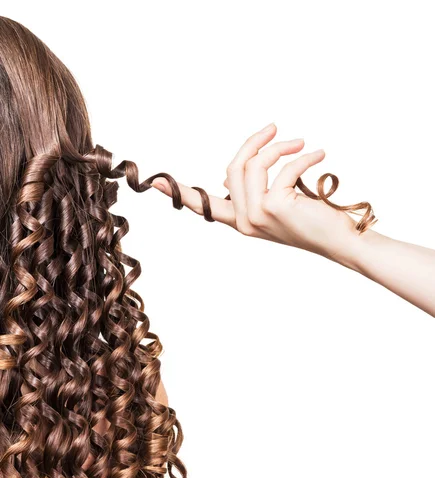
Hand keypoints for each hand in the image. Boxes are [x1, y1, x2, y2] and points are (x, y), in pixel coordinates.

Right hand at [150, 123, 370, 264]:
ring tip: (303, 144)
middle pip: (234, 167)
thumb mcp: (275, 205)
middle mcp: (244, 221)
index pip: (203, 206)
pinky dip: (304, 157)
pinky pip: (284, 167)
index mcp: (240, 221)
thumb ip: (252, 191)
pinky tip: (319, 156)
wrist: (340, 241)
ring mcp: (256, 216)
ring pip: (255, 164)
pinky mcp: (274, 207)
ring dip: (280, 147)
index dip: (179, 193)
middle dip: (254, 142)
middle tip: (274, 129)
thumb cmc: (312, 221)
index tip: (152, 184)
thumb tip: (230, 174)